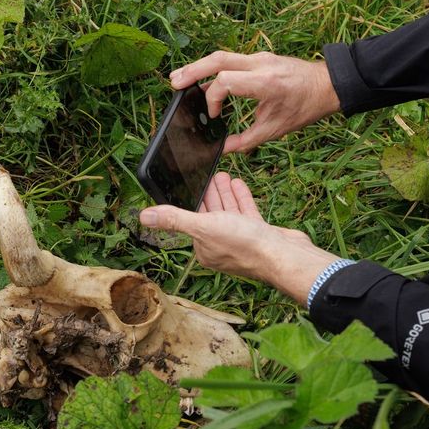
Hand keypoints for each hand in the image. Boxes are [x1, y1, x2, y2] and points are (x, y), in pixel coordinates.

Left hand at [139, 172, 339, 305]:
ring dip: (224, 194)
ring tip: (222, 175)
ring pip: (229, 213)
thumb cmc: (245, 244)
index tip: (190, 182)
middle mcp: (222, 246)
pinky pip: (247, 214)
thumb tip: (144, 217)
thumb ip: (175, 219)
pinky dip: (241, 199)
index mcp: (205, 248)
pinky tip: (238, 185)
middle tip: (207, 173)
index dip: (191, 200)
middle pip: (211, 214)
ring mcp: (242, 240)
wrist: (283, 255)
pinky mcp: (259, 234)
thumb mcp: (204, 227)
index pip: (193, 220)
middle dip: (208, 194)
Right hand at [169, 51, 340, 153]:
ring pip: (222, 56)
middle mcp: (260, 64)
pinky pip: (231, 59)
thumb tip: (223, 150)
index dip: (213, 99)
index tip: (214, 116)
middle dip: (193, 71)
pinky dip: (213, 68)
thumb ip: (247, 140)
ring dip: (199, 66)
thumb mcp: (276, 129)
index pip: (226, 81)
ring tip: (179, 78)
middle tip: (174, 82)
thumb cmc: (305, 107)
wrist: (327, 85)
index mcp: (265, 82)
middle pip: (218, 60)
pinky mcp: (258, 58)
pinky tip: (203, 79)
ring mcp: (259, 57)